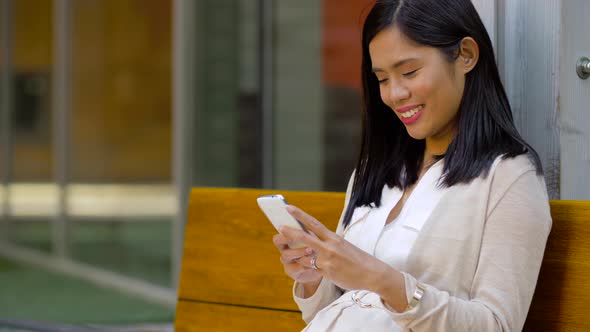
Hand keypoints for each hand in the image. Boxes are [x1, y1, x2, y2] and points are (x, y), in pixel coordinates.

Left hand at [280, 205, 394, 292]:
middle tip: (279, 227)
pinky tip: (307, 268)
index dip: (299, 215)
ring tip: (297, 257)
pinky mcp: (326, 272)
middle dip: (290, 232)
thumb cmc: (357, 259)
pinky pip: (310, 269)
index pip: (313, 223)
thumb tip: (312, 240)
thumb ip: (328, 242)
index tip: (288, 208)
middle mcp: (329, 247)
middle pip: (305, 237)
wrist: (372, 273)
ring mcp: (327, 260)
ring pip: (304, 257)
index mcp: (333, 237)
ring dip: (298, 257)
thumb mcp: (343, 245)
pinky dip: (306, 268)